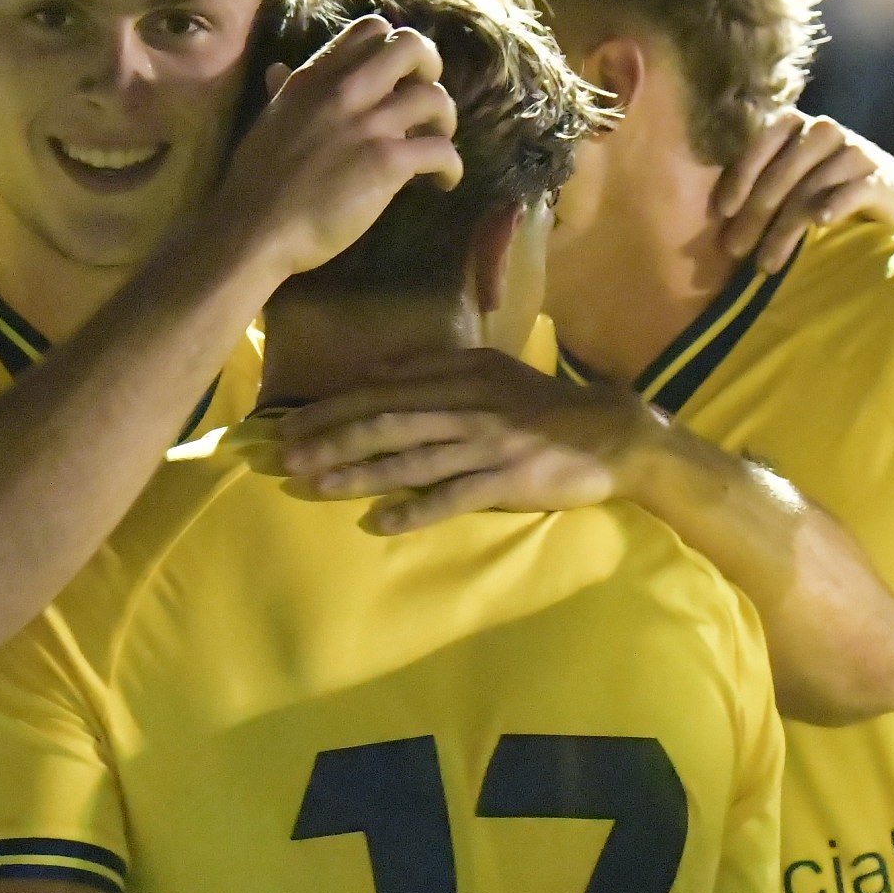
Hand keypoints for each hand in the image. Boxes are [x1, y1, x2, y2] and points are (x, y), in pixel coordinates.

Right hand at [197, 18, 459, 285]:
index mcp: (316, 77)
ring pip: (435, 97)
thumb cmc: (256, 182)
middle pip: (413, 47)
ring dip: (445, 122)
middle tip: (426, 102)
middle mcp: (345, 90)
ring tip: (435, 144)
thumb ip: (281, 91)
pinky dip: (451, 167)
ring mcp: (368, 124)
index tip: (396, 77)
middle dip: (430, 69)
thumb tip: (277, 70)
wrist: (256, 227)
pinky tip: (442, 182)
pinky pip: (441, 151)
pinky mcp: (387, 162)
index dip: (394, 49)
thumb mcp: (267, 120)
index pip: (371, 29)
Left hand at [267, 349, 651, 532]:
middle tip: (285, 456)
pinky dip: (418, 509)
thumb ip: (435, 369)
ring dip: (360, 474)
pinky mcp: (506, 481)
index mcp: (459, 377)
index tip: (289, 424)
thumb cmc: (542, 404)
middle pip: (386, 423)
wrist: (608, 434)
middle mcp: (466, 407)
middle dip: (331, 439)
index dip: (333, 408)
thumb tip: (377, 373)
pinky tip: (383, 523)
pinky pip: (454, 497)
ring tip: (317, 486)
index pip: (382, 392)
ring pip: (411, 459)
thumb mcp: (490, 370)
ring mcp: (486, 446)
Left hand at [707, 107, 893, 273]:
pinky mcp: (882, 178)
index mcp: (798, 126)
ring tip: (768, 263)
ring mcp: (856, 153)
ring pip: (812, 188)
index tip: (724, 211)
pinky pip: (854, 190)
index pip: (763, 141)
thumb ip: (760, 183)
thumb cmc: (827, 192)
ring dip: (786, 228)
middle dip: (756, 213)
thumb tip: (714, 216)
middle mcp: (826, 132)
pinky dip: (835, 205)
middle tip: (736, 250)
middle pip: (784, 172)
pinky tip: (821, 223)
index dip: (741, 174)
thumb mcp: (791, 182)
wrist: (893, 202)